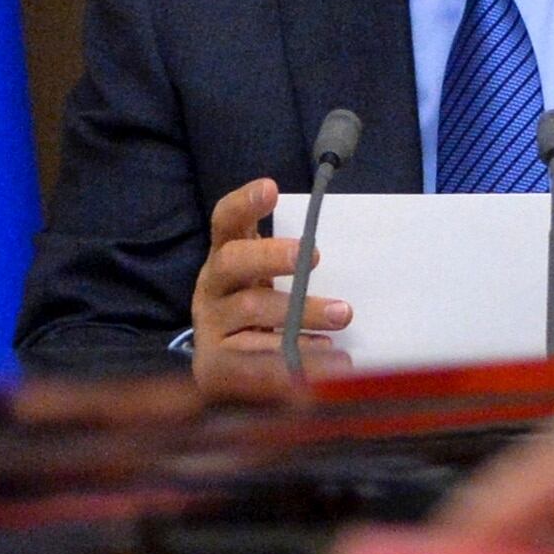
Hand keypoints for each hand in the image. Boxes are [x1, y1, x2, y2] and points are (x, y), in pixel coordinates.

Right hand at [190, 177, 351, 401]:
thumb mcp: (263, 276)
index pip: (225, 220)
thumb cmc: (256, 306)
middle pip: (233, 262)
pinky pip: (256, 361)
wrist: (222, 363)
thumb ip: (289, 259)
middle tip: (312, 254)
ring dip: (301, 312)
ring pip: (252, 311)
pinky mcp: (215, 365)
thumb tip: (338, 248)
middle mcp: (211, 286)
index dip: (244, 203)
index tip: (270, 188)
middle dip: (271, 256)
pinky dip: (295, 356)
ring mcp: (211, 325)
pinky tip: (327, 353)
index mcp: (224, 255)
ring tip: (343, 314)